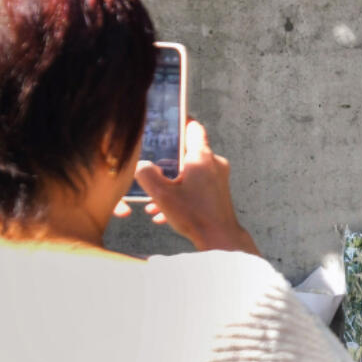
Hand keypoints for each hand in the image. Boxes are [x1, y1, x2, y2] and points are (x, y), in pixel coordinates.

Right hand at [134, 119, 260, 255]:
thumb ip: (146, 175)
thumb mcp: (161, 194)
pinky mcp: (219, 192)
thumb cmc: (194, 215)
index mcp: (202, 157)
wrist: (220, 239)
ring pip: (190, 173)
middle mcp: (214, 163)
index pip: (193, 127)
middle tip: (151, 167)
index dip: (179, 121)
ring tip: (154, 201)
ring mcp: (218, 178)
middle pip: (187, 152)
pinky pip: (196, 187)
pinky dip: (181, 195)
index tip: (167, 122)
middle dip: (167, 162)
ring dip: (171, 184)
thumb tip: (141, 165)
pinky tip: (164, 212)